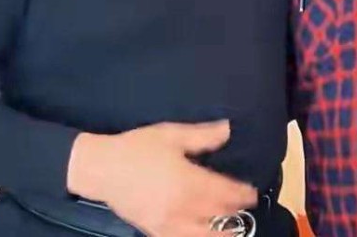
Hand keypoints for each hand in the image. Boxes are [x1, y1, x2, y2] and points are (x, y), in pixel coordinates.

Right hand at [67, 121, 256, 236]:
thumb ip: (202, 136)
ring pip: (201, 234)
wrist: (103, 169)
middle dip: (234, 212)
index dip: (240, 194)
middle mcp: (181, 206)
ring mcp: (167, 223)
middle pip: (215, 214)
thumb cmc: (138, 148)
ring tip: (233, 232)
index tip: (252, 193)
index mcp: (188, 181)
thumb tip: (228, 130)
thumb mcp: (172, 135)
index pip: (223, 192)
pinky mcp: (154, 231)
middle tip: (247, 208)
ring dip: (219, 233)